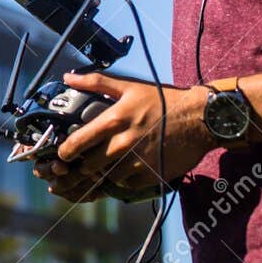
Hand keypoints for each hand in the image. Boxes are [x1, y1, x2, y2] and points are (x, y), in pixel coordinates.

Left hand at [50, 72, 213, 187]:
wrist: (199, 119)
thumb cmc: (164, 101)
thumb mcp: (129, 86)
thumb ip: (96, 83)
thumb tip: (68, 78)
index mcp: (114, 120)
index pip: (78, 142)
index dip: (65, 151)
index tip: (62, 155)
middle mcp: (123, 143)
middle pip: (89, 165)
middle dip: (82, 166)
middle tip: (82, 163)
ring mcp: (137, 162)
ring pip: (107, 177)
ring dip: (103, 174)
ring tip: (105, 166)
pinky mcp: (150, 175)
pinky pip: (127, 185)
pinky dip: (123, 180)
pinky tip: (125, 170)